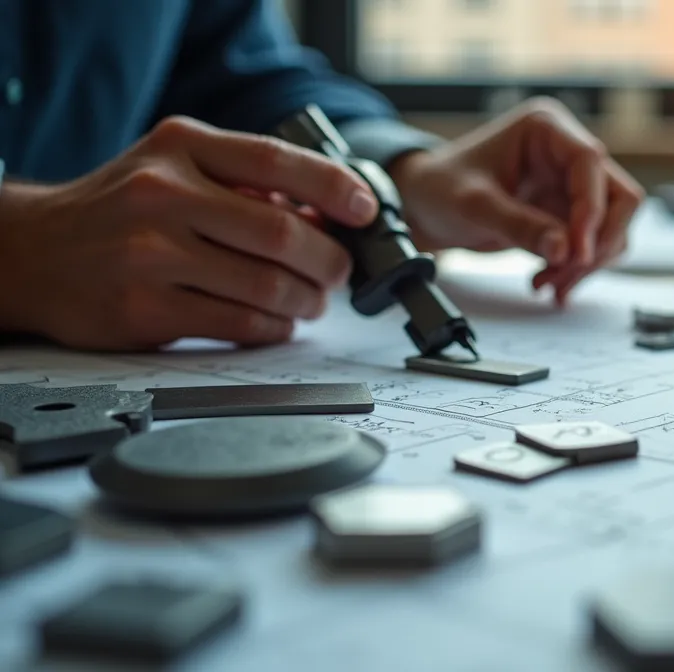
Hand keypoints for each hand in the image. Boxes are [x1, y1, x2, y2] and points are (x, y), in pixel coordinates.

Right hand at [0, 116, 379, 349]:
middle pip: (283, 232)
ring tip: (310, 301)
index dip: (334, 187)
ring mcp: (150, 254)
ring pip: (268, 285)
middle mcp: (163, 195)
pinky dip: (273, 326)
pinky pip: (239, 323)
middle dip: (328, 260)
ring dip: (307, 300)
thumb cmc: (120, 208)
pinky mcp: (144, 309)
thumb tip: (327, 212)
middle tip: (337, 272)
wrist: (34, 251)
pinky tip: (276, 321)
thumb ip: (244, 179)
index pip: (277, 160)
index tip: (365, 210)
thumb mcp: (174, 165)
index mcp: (181, 148)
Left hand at [388, 97, 643, 304]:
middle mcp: (567, 153)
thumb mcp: (473, 205)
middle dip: (597, 242)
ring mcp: (572, 186)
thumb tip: (564, 250)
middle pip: (618, 197)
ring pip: (612, 226)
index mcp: (547, 129)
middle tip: (566, 272)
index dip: (591, 208)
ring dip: (587, 263)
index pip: (591, 163)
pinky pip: (593, 245)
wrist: (425, 204)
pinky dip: (578, 270)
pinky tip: (548, 282)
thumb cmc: (440, 187)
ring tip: (546, 283)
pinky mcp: (569, 215)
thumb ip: (519, 225)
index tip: (576, 250)